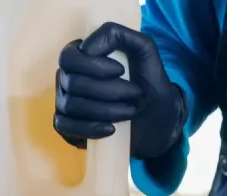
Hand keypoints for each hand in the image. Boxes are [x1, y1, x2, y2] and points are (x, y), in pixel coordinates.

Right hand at [53, 22, 185, 160]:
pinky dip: (89, 128)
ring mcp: (66, 103)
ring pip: (72, 105)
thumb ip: (122, 36)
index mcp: (81, 59)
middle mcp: (69, 79)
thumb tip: (87, 47)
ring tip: (131, 111)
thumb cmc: (151, 87)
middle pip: (72, 82)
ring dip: (107, 110)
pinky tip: (111, 129)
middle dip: (107, 91)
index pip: (69, 57)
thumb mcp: (146, 55)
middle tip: (134, 94)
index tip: (121, 71)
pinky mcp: (69, 128)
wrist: (161, 123)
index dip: (93, 66)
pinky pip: (65, 126)